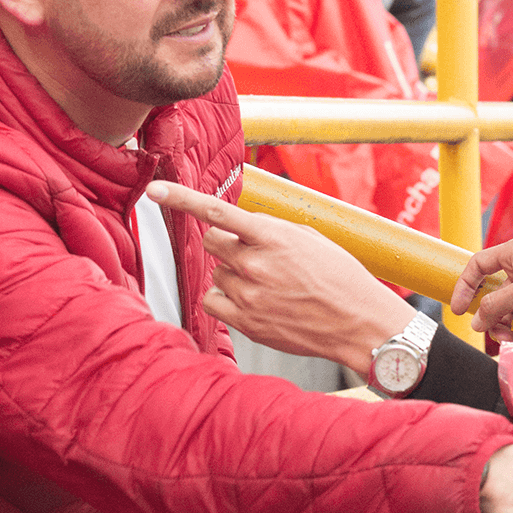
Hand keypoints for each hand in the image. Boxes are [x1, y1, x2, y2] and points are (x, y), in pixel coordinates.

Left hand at [146, 181, 412, 374]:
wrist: (357, 322)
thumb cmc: (339, 276)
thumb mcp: (309, 238)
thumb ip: (269, 230)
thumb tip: (238, 228)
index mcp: (272, 235)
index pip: (216, 211)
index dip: (181, 199)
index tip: (155, 190)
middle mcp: (254, 263)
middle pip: (212, 242)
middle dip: (228, 243)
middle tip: (255, 254)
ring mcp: (247, 294)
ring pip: (218, 272)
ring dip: (236, 274)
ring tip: (270, 284)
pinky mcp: (244, 321)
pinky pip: (214, 300)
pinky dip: (227, 298)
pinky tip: (254, 301)